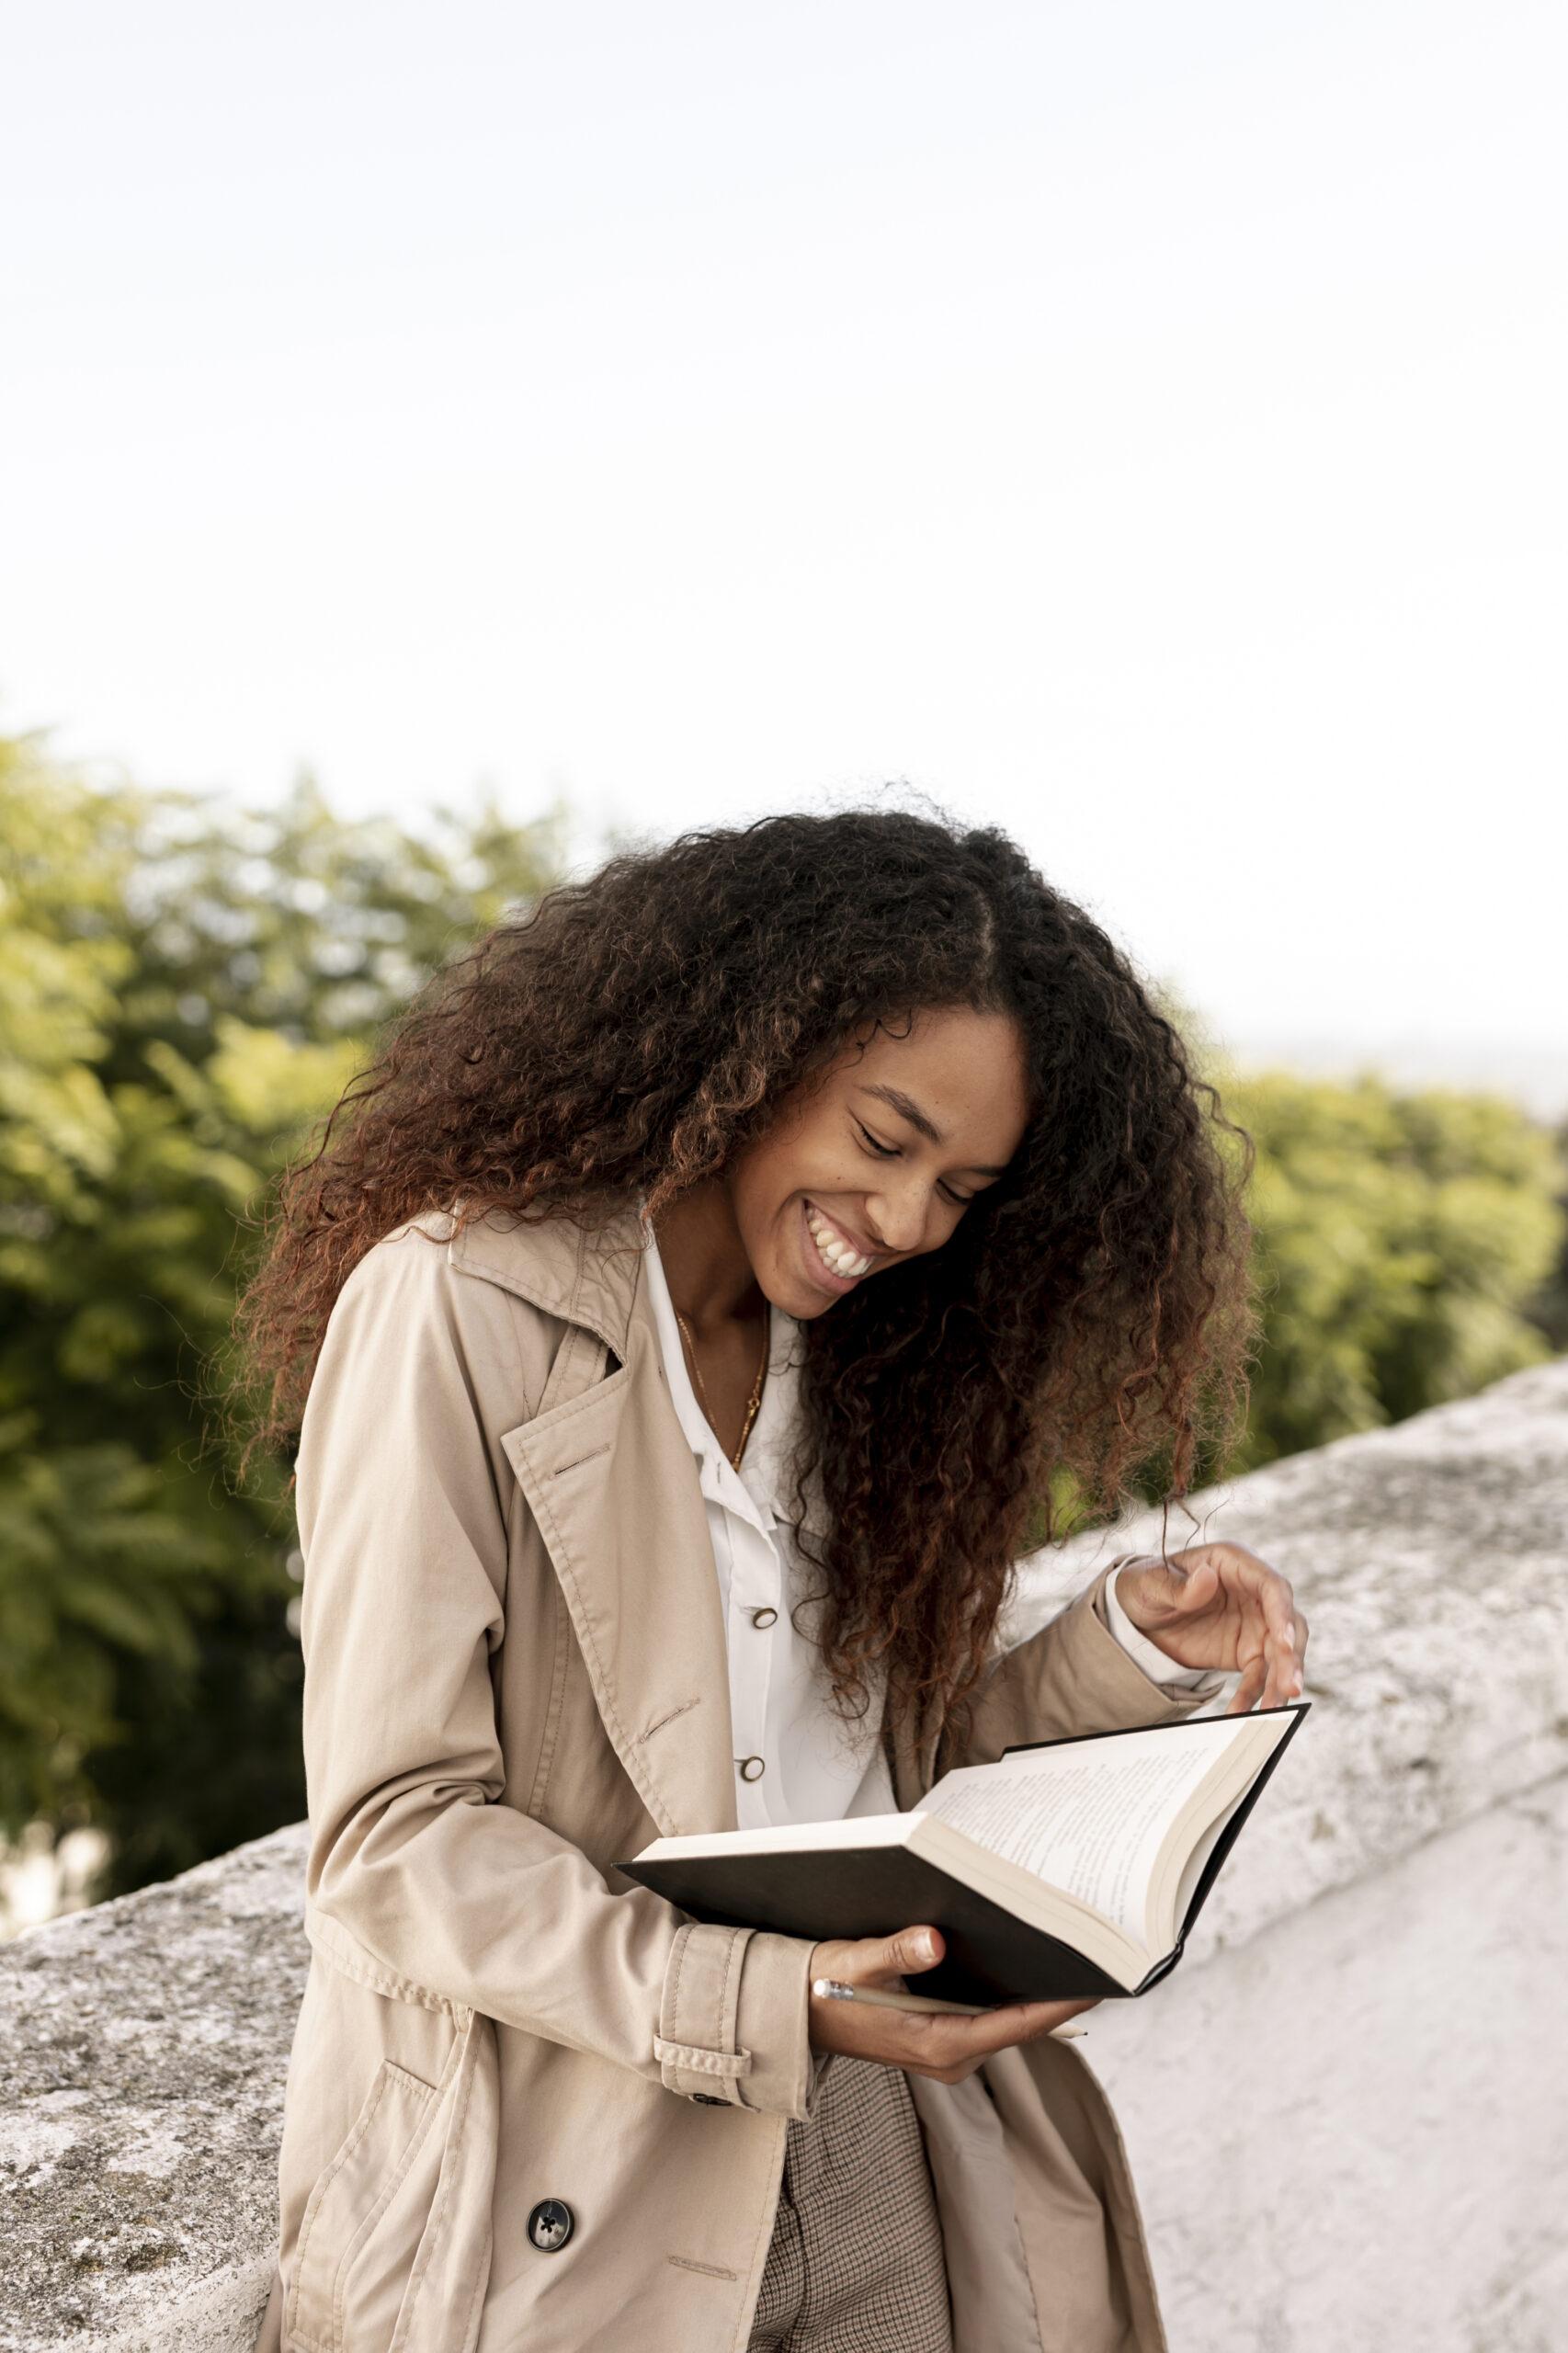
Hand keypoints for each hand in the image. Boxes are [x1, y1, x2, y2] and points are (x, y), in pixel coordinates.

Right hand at [807, 1926, 1097, 2083]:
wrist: (792, 2015)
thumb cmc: (820, 1990)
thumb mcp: (855, 1962)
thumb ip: (896, 1952)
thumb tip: (934, 1940)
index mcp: (938, 2042)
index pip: (1017, 2025)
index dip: (1059, 2004)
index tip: (1096, 1982)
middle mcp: (950, 2055)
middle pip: (1018, 2022)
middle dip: (1050, 1988)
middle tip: (1085, 1948)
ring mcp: (946, 2050)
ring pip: (1004, 2019)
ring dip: (1028, 1989)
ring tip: (1057, 1946)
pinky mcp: (939, 2038)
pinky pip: (986, 2017)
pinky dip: (1004, 1992)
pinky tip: (1012, 1958)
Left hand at [1117, 1542, 1306, 1712]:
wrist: (1137, 1615)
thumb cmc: (1145, 1585)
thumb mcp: (1150, 1583)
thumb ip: (1178, 1585)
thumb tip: (1206, 1578)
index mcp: (1235, 1562)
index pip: (1272, 1585)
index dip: (1283, 1613)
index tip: (1284, 1641)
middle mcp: (1254, 1592)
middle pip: (1288, 1623)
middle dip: (1291, 1656)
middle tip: (1290, 1687)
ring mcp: (1255, 1623)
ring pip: (1281, 1653)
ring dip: (1280, 1682)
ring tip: (1272, 1712)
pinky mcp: (1247, 1651)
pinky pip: (1258, 1675)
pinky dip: (1253, 1695)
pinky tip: (1240, 1713)